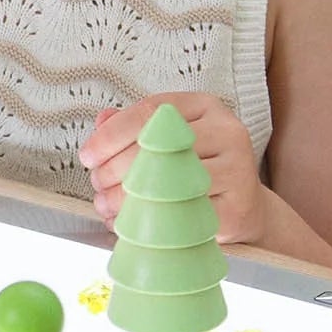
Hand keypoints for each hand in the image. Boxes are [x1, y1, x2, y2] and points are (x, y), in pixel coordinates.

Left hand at [78, 93, 268, 244]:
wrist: (243, 207)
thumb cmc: (196, 169)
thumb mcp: (167, 140)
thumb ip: (133, 126)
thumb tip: (102, 120)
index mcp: (205, 106)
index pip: (150, 111)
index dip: (110, 135)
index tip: (87, 156)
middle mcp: (226, 131)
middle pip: (155, 147)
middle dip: (113, 169)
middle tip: (96, 185)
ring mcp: (237, 169)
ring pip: (166, 182)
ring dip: (124, 198)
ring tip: (106, 205)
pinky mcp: (237, 207)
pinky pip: (182, 216)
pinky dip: (147, 222)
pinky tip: (129, 225)